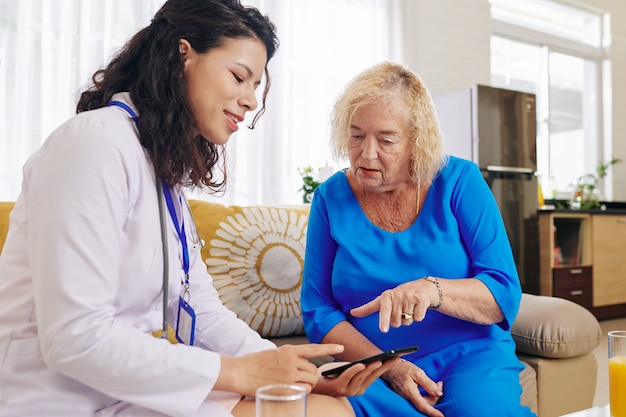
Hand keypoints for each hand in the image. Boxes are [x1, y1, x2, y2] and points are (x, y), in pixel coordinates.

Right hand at [216, 343, 344, 397]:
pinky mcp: (286, 385)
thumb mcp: (272, 353)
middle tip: (298, 381)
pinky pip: (304, 390)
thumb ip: (287, 357)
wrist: (239, 371)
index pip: (313, 348)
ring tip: (293, 386)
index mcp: (288, 350)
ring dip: (307, 385)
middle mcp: (291, 360)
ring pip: (311, 380)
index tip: (342, 347)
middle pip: (313, 370)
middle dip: (310, 377)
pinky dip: (301, 392)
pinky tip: (290, 391)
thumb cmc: (252, 364)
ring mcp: (289, 373)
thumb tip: (296, 364)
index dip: (329, 347)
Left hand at [314, 357, 399, 395]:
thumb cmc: (331, 374)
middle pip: (372, 376)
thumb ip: (357, 365)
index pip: (377, 374)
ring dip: (371, 368)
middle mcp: (357, 389)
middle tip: (394, 357)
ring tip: (379, 360)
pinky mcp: (337, 388)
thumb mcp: (347, 367)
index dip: (387, 365)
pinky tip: (360, 363)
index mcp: (361, 384)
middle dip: (384, 366)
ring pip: (361, 377)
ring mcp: (348, 390)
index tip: (398, 357)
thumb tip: (372, 359)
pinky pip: (347, 377)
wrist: (312, 382)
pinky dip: (354, 370)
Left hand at [350, 279, 431, 331]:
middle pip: (396, 322)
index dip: (383, 320)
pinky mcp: (421, 299)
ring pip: (407, 322)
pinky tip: (419, 308)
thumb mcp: (384, 300)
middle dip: (399, 320)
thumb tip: (352, 312)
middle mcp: (398, 294)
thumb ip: (368, 308)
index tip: (383, 330)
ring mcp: (410, 296)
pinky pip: (418, 318)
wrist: (423, 288)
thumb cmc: (400, 296)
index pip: (384, 310)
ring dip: (409, 318)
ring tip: (410, 308)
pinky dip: (419, 316)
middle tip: (402, 310)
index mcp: (386, 296)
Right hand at [382, 359, 443, 416]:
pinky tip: (429, 388)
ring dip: (432, 396)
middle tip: (439, 384)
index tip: (441, 416)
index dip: (433, 412)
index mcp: (409, 392)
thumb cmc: (402, 368)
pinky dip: (427, 396)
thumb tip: (438, 393)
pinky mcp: (406, 398)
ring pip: (423, 403)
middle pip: (425, 404)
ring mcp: (406, 399)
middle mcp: (407, 398)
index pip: (423, 406)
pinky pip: (419, 400)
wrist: (389, 368)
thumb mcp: (417, 372)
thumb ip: (428, 383)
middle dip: (435, 396)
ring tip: (436, 384)